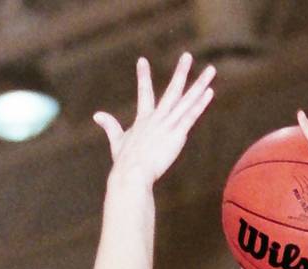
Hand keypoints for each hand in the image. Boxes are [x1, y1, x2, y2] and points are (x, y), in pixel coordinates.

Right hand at [94, 54, 214, 185]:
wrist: (132, 173)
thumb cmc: (124, 163)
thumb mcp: (117, 141)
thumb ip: (110, 126)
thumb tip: (97, 115)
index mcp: (144, 120)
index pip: (144, 94)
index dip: (143, 77)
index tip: (142, 60)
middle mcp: (157, 118)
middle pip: (172, 90)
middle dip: (180, 72)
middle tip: (187, 55)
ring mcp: (168, 124)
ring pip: (186, 100)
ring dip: (199, 84)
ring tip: (210, 70)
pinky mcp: (176, 134)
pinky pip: (191, 115)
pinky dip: (200, 104)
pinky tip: (209, 91)